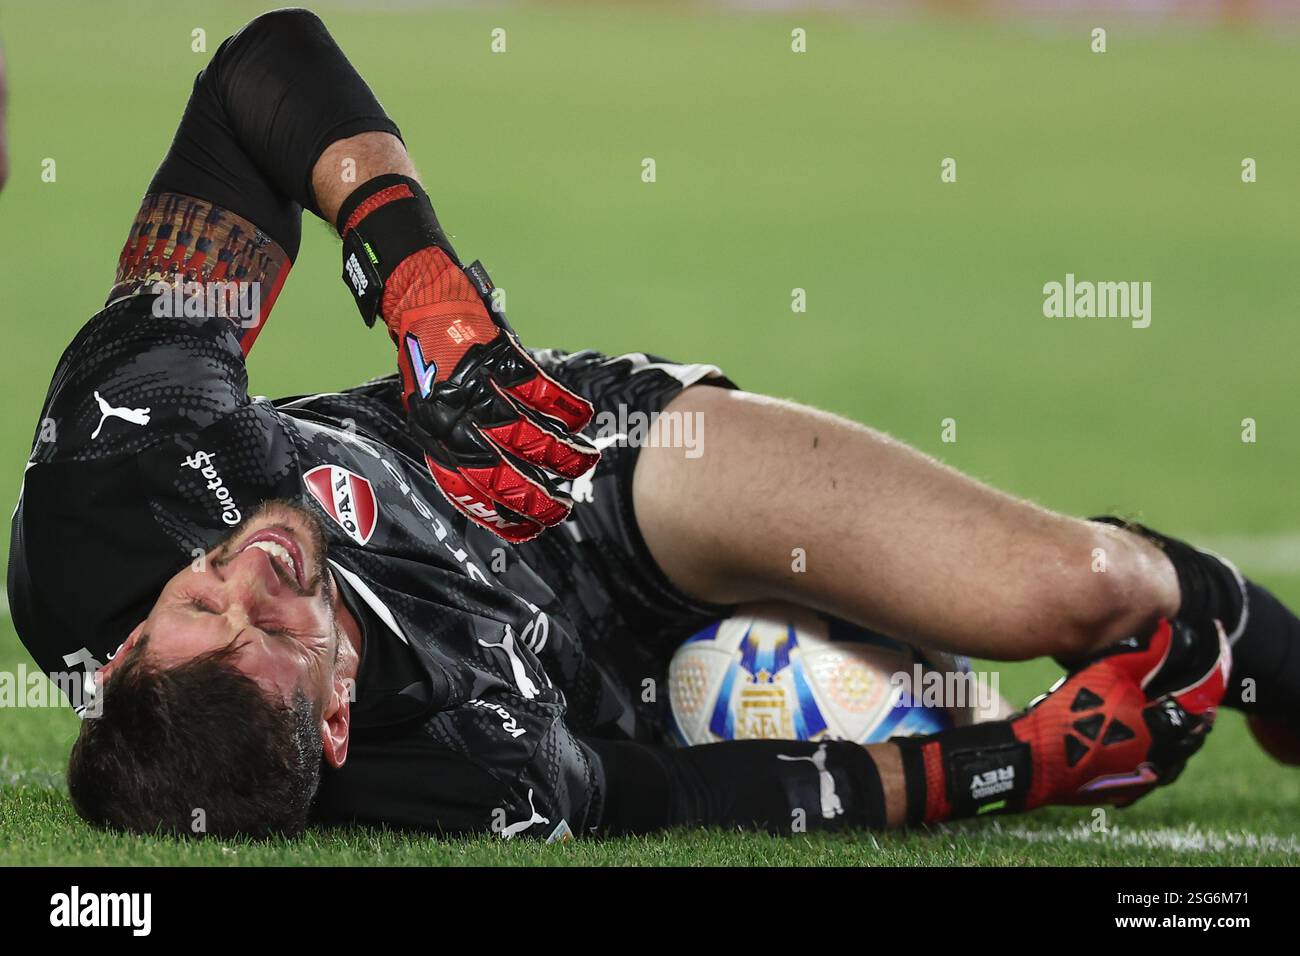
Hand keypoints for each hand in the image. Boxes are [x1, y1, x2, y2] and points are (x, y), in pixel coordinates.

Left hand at [386, 247, 598, 541]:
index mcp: (434, 436)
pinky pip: (538, 389)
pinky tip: (581, 417)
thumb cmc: (428, 356)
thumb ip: (459, 443)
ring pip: (527, 434)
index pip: (469, 492)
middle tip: (562, 508)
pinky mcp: (497, 356)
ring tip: (585, 462)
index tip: (530, 529)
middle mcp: (453, 418)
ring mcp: (476, 388)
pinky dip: (565, 405)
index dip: (502, 516)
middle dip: (537, 498)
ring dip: (562, 453)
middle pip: (501, 473)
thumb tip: (498, 483)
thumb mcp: (431, 407)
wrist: (414, 296)